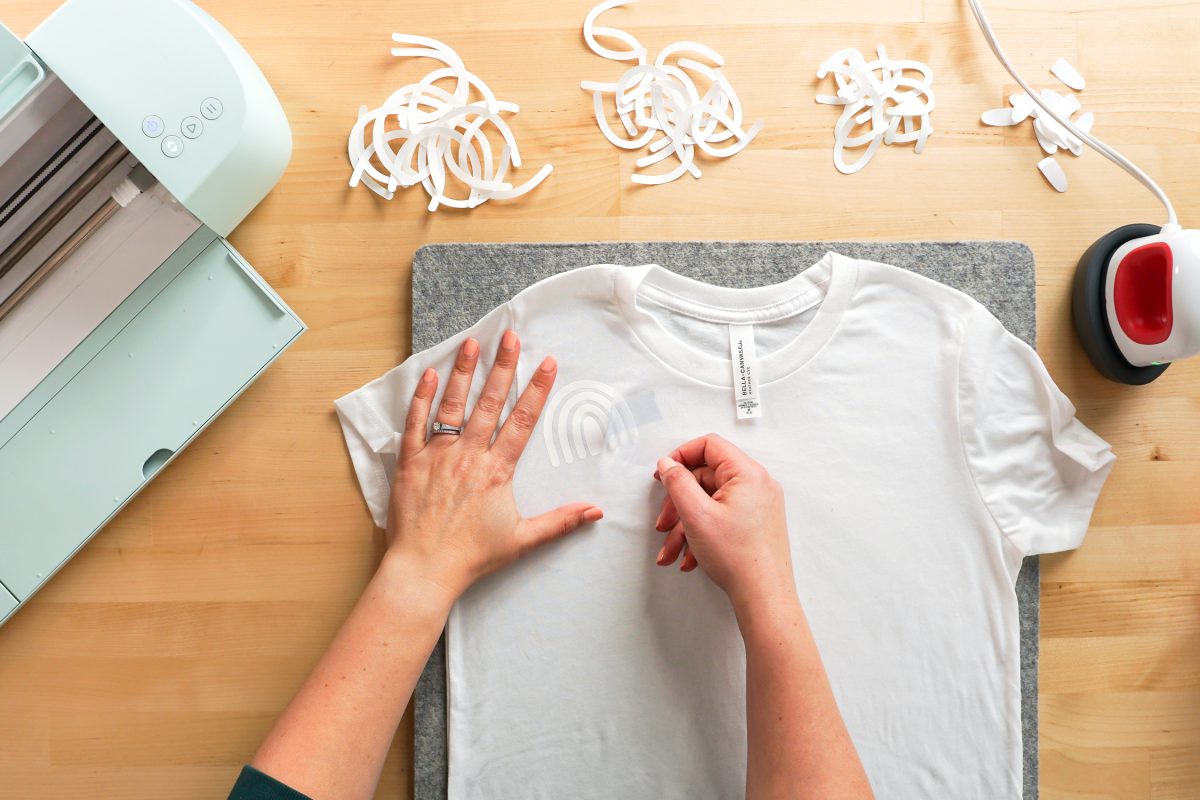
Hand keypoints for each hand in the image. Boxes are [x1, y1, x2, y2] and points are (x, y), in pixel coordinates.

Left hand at [387, 330, 602, 601]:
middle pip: (489, 403)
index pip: (522, 421)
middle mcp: (468, 455)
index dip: (537, 390)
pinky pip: (414, 423)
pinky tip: (428, 374)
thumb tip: (596, 512)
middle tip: (510, 336)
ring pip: (452, 405)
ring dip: (464, 372)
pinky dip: (421, 398)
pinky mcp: (410, 462)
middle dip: (503, 366)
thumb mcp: (523, 540)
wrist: (424, 569)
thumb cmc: (472, 557)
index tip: (547, 363)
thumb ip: (561, 522)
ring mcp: (437, 456)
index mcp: (496, 471)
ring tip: (472, 342)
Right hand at [653, 434, 795, 610]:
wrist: (764, 597)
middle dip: (679, 503)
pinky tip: (689, 557)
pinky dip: (701, 534)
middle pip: (706, 478)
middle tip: (664, 523)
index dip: (681, 456)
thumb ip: (677, 482)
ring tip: (671, 550)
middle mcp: (757, 485)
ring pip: (710, 503)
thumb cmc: (738, 558)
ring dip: (686, 525)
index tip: (663, 474)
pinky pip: (721, 518)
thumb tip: (668, 464)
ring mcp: (757, 505)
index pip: (709, 446)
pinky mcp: (755, 523)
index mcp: (747, 474)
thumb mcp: (696, 514)